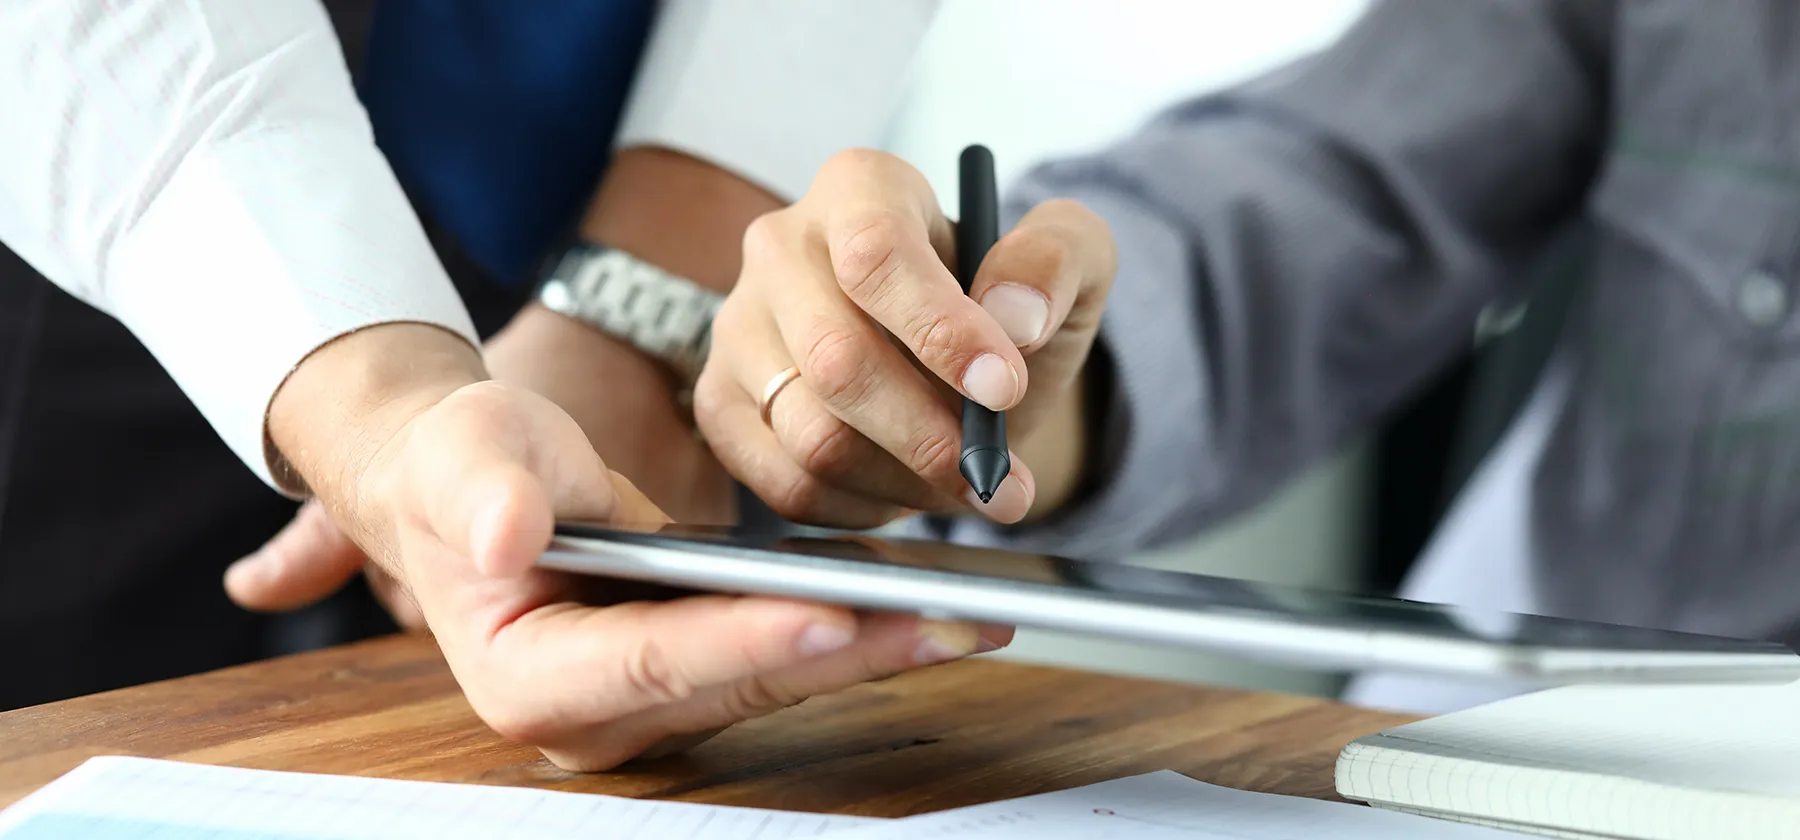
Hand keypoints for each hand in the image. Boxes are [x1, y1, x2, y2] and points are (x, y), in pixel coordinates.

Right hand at [257, 322, 1007, 770]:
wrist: (475, 486)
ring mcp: (652, 708)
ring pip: (778, 682)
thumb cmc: (463, 467)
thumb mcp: (463, 457)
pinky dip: (858, 632)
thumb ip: (483, 493)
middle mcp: (596, 718)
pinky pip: (786, 661)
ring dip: (876, 648)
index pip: (651, 661)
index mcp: (529, 677)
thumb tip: (505, 535)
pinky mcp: (697, 682)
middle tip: (951, 620)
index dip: (742, 641)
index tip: (831, 616)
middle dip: (850, 651)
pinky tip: (928, 604)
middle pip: (739, 684)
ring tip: (970, 614)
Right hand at [694, 149, 1115, 529]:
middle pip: (836, 360)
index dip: (940, 330)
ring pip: (810, 434)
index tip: (1003, 388)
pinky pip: (784, 483)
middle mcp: (780, 246)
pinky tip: (904, 492)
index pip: (875, 254)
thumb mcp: (1069, 264)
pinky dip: (861, 509)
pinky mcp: (721, 403)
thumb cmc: (1008, 308)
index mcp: (860, 188)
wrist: (961, 368)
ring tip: (962, 484)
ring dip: (905, 482)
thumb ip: (1057, 264)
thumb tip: (1014, 316)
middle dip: (930, 437)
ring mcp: (738, 326)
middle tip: (998, 478)